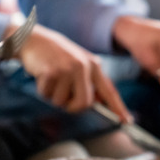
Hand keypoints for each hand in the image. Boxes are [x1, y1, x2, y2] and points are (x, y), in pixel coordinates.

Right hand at [17, 25, 131, 121]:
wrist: (32, 38)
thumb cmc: (55, 55)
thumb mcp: (77, 63)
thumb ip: (88, 81)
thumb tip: (97, 103)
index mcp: (93, 65)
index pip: (108, 90)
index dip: (117, 107)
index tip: (126, 121)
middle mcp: (83, 66)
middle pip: (84, 104)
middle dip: (72, 106)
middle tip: (63, 97)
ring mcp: (67, 69)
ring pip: (62, 102)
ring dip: (53, 96)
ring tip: (51, 79)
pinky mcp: (51, 72)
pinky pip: (47, 95)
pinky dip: (42, 90)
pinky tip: (42, 75)